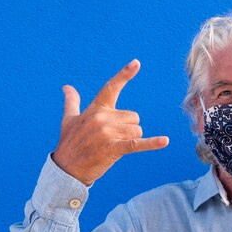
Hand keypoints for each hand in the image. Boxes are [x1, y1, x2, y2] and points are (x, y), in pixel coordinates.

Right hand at [52, 59, 168, 184]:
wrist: (66, 168)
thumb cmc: (69, 143)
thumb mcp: (68, 120)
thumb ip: (72, 102)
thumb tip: (67, 87)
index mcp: (95, 109)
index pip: (111, 87)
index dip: (124, 74)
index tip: (137, 63)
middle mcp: (103, 118)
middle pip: (134, 117)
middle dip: (127, 128)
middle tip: (110, 139)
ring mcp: (109, 133)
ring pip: (137, 130)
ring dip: (130, 139)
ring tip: (113, 147)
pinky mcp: (115, 148)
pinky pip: (138, 143)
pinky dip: (152, 143)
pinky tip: (165, 141)